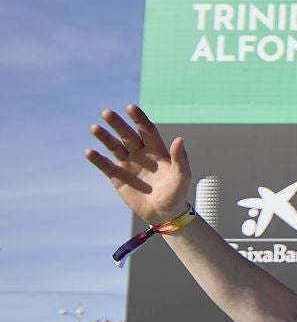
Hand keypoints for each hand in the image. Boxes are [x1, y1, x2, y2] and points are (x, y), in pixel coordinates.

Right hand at [85, 105, 189, 225]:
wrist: (164, 214)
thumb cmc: (176, 194)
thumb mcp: (182, 177)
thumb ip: (180, 159)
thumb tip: (180, 139)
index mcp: (157, 151)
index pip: (147, 130)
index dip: (139, 119)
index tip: (130, 107)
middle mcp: (141, 154)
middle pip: (128, 135)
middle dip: (118, 124)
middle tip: (107, 112)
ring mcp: (128, 165)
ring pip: (114, 147)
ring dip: (105, 137)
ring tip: (94, 128)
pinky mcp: (118, 177)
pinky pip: (106, 166)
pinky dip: (97, 159)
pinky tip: (89, 151)